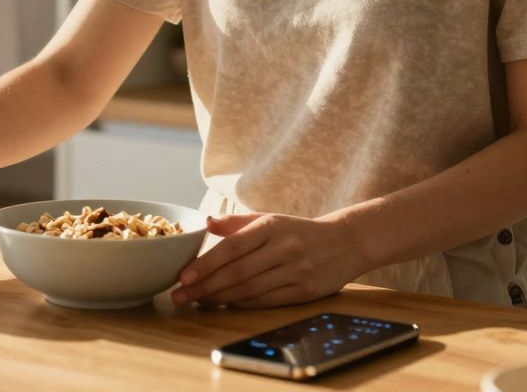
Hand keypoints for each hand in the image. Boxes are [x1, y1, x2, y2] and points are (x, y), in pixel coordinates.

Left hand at [170, 212, 363, 308]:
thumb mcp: (270, 219)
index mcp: (271, 226)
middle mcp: (283, 248)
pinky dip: (243, 305)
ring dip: (220, 298)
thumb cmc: (298, 231)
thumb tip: (206, 223)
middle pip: (237, 272)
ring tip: (197, 301)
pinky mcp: (306, 291)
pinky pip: (267, 301)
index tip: (183, 277)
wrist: (347, 241)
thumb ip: (237, 223)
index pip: (232, 247)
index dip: (205, 263)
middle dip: (205, 287)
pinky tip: (225, 306)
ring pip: (250, 289)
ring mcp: (296, 271)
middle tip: (180, 296)